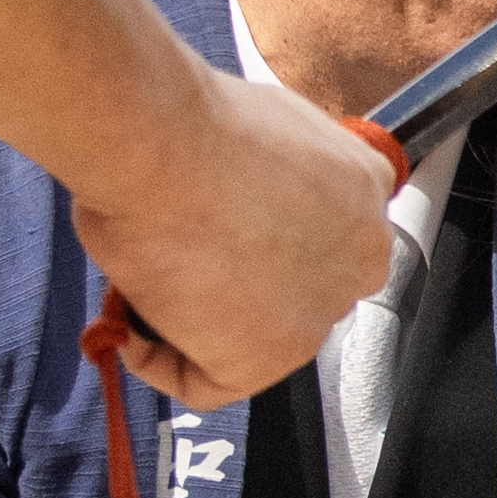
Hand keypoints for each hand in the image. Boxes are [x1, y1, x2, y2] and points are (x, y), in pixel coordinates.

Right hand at [0, 0, 396, 405]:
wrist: (160, 139)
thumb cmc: (184, 115)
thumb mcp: (253, 121)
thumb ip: (267, 162)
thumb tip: (237, 175)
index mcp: (364, 186)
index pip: (325, 240)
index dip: (262, 248)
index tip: (213, 240)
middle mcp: (360, 255)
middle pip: (290, 297)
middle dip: (227, 289)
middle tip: (170, 259)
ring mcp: (316, 315)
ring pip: (244, 339)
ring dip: (186, 314)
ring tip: (144, 264)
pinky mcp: (262, 361)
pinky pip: (202, 382)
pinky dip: (154, 354)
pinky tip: (131, 310)